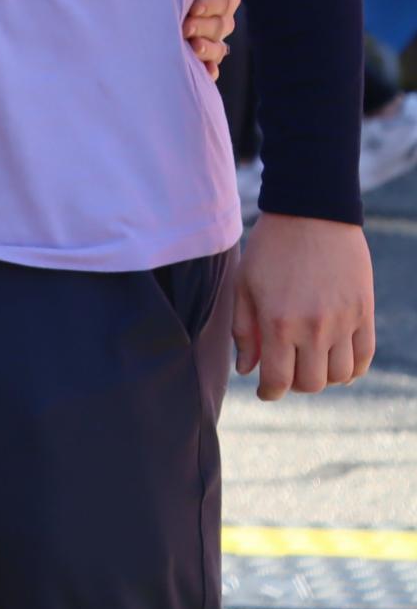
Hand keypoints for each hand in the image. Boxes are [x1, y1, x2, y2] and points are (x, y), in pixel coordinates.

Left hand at [184, 0, 239, 73]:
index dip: (211, 3)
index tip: (193, 7)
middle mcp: (221, 19)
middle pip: (220, 25)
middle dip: (203, 26)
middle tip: (184, 28)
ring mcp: (213, 40)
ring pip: (218, 48)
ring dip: (207, 49)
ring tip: (193, 47)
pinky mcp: (202, 58)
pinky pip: (210, 67)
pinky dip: (209, 70)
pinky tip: (204, 72)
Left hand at [235, 212, 375, 400]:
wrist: (312, 215)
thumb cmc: (270, 249)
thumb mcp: (244, 286)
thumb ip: (244, 331)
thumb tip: (246, 369)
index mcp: (278, 323)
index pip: (278, 380)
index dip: (269, 393)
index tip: (265, 392)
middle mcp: (314, 328)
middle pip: (311, 384)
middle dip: (294, 384)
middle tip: (285, 371)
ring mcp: (344, 322)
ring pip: (339, 376)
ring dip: (323, 377)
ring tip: (309, 362)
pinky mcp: (364, 313)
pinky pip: (364, 357)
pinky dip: (352, 369)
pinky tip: (336, 362)